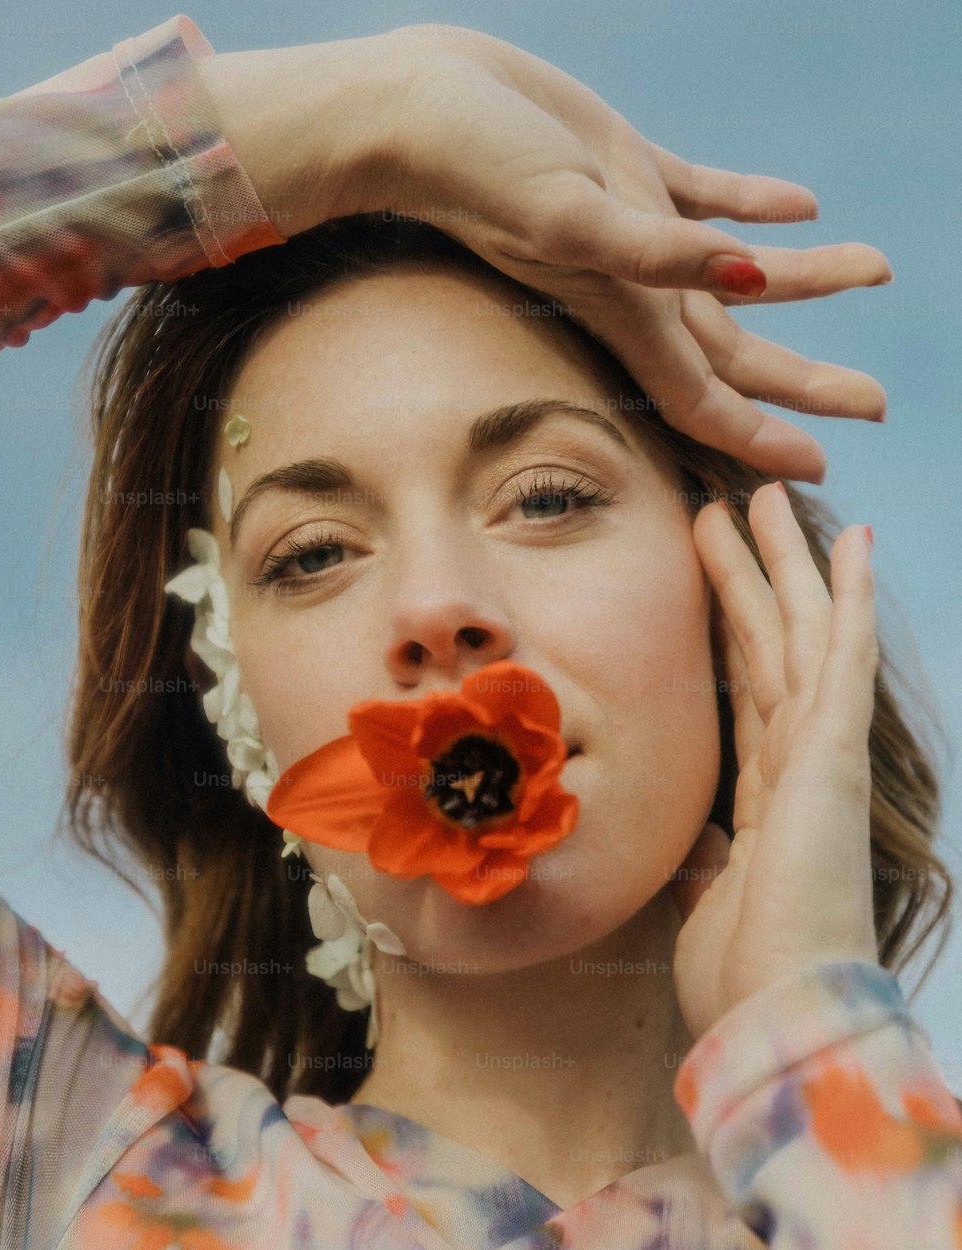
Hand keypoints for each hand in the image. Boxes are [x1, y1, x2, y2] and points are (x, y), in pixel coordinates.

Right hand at [199, 24, 890, 483]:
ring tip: (873, 268)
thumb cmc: (476, 169)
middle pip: (737, 355)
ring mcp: (634, 232)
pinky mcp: (625, 174)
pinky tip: (798, 209)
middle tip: (871, 403)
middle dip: (805, 382)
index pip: (709, 402)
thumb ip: (657, 255)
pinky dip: (753, 208)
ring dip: (806, 279)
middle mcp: (635, 287)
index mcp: (625, 315)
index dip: (765, 438)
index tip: (825, 464)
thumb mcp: (572, 217)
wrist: (414, 110)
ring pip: (736, 274)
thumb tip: (749, 274)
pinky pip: (706, 198)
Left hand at [669, 482, 879, 1041]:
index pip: (746, 686)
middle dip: (751, 574)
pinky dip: (848, 596)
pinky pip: (841, 655)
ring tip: (771, 498)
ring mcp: (820, 750)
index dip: (732, 627)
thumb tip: (692, 839)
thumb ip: (703, 858)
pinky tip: (853, 541)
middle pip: (769, 642)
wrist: (777, 1016)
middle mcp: (795, 759)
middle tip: (732, 507)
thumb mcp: (704, 898)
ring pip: (799, 630)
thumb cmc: (743, 973)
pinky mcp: (835, 750)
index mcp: (763, 790)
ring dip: (786, 562)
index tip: (717, 578)